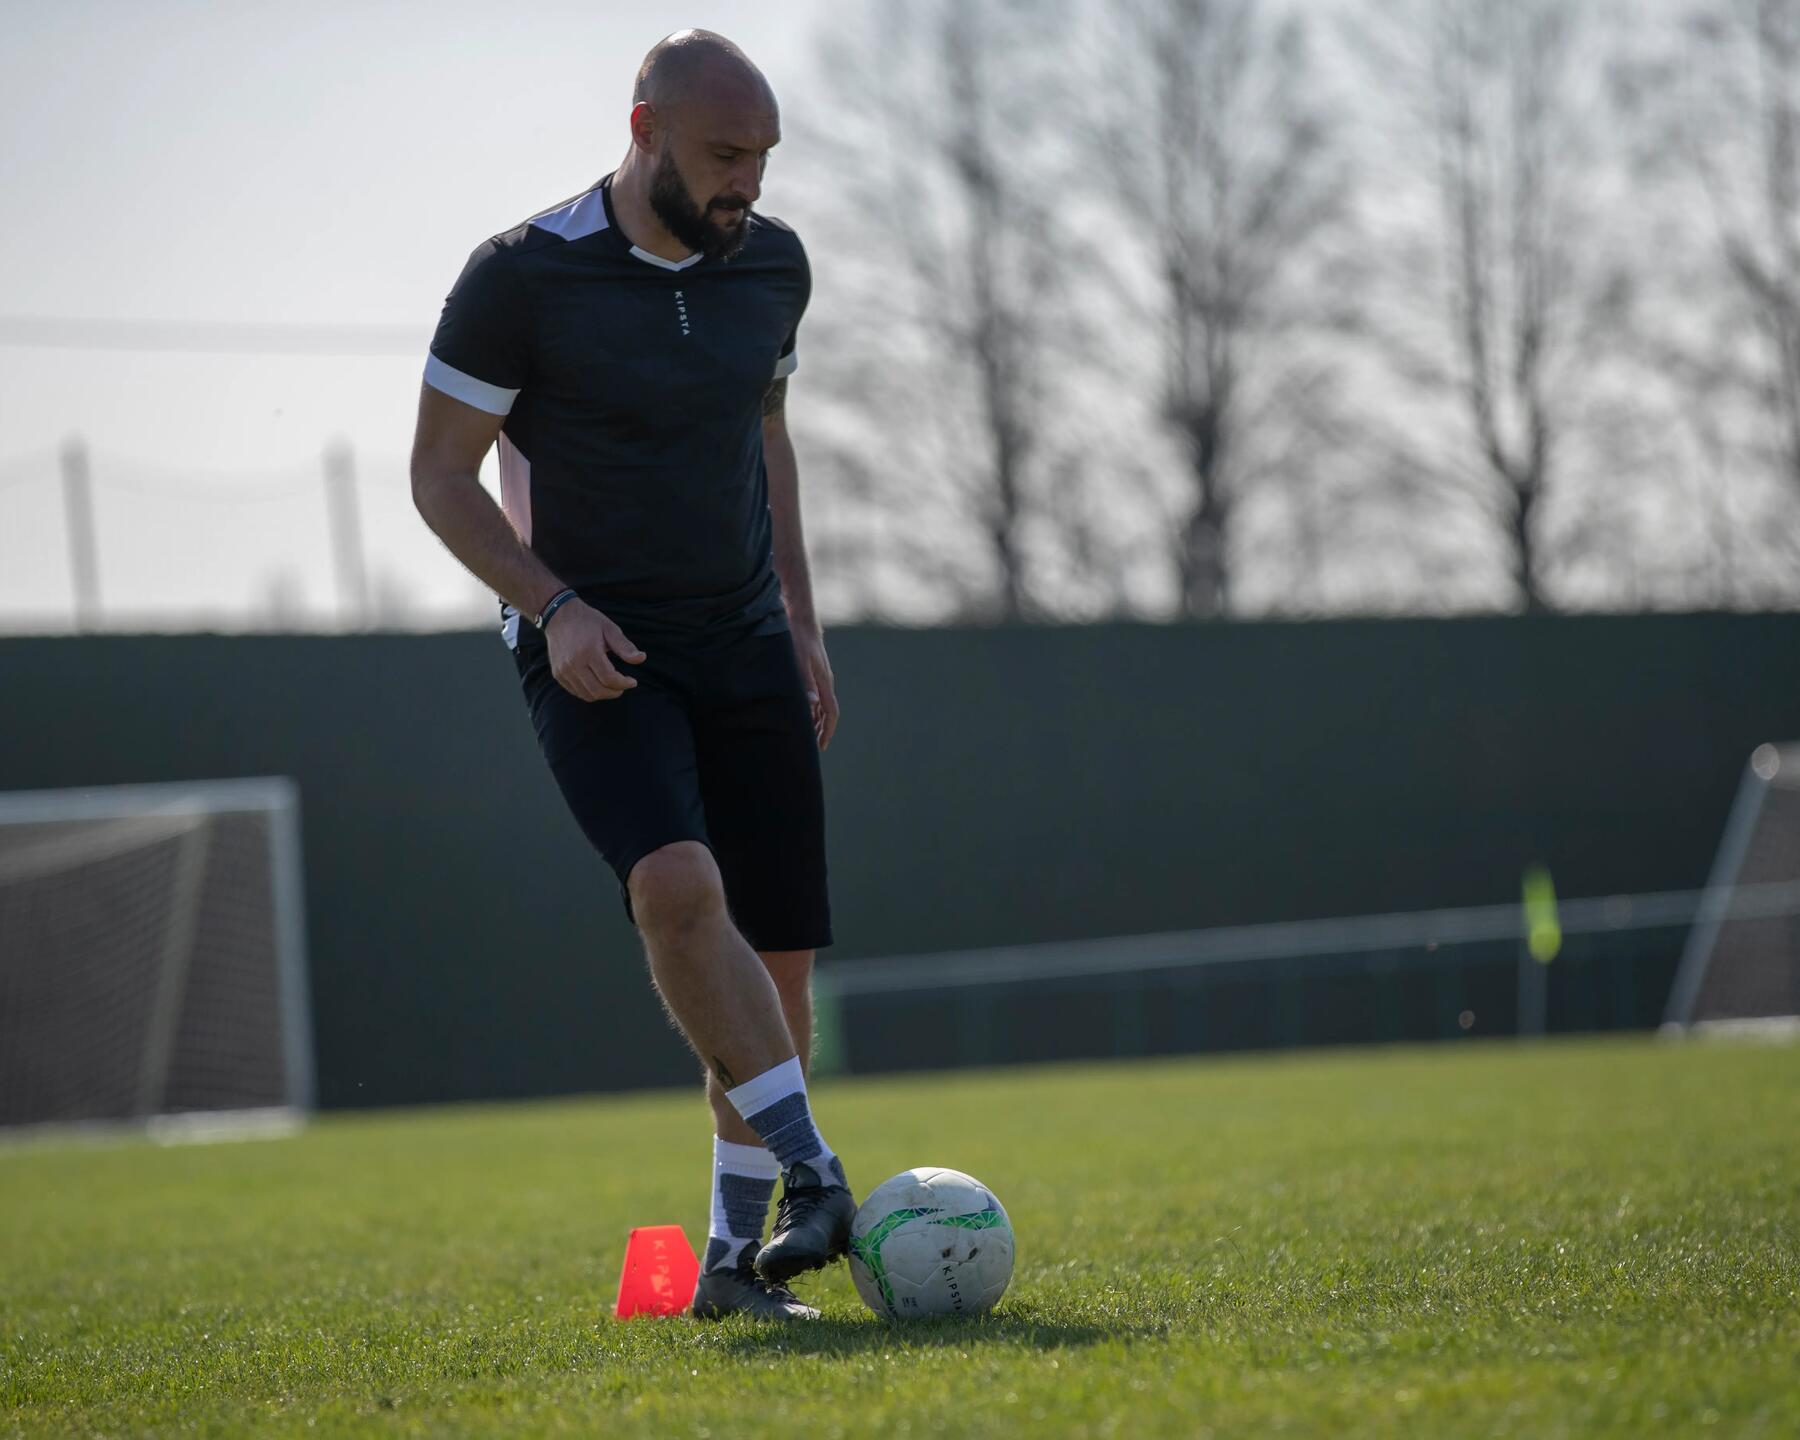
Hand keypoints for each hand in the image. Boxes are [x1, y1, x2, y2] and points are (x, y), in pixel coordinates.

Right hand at [547, 599, 645, 701]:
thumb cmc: (588, 621)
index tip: (632, 682)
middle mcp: (573, 663)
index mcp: (588, 651)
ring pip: (587, 695)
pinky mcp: (557, 674)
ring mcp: (563, 670)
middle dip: (615, 692)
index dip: (624, 684)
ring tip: (612, 685)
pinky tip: (597, 683)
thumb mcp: (609, 629)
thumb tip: (641, 659)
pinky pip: (576, 692)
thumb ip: (625, 646)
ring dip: (603, 694)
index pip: (609, 678)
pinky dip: (589, 692)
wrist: (559, 616)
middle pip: (598, 690)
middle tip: (623, 686)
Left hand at [792, 624, 839, 749]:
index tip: (821, 745)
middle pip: (827, 711)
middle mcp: (825, 681)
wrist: (800, 618)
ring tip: (808, 733)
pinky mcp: (813, 670)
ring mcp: (820, 676)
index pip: (831, 712)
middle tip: (814, 745)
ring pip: (821, 704)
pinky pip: (815, 695)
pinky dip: (811, 707)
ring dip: (816, 719)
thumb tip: (812, 705)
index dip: (827, 730)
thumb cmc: (798, 639)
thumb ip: (805, 683)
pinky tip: (802, 711)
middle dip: (822, 729)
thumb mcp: (799, 661)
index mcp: (824, 681)